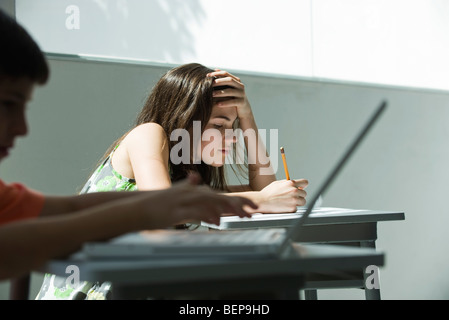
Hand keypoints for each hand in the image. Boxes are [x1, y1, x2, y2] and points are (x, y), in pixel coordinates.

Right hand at [139, 172, 257, 226]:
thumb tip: (194, 178)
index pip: (219, 195)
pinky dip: (207, 215)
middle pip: (220, 197)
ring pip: (211, 202)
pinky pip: (195, 212)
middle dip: (239, 203)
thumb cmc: (154, 203)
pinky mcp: (176, 210)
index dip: (236, 200)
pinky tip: (217, 221)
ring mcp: (183, 201)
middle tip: (255, 210)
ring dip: (228, 208)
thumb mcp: (173, 192)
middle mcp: (190, 194)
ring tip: (244, 215)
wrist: (135, 207)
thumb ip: (185, 185)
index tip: (250, 206)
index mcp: (192, 192)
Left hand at [207, 69, 252, 119]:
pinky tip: (217, 104)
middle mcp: (240, 86)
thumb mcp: (229, 88)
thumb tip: (213, 71)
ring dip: (220, 92)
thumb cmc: (233, 97)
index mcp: (236, 81)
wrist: (244, 109)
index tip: (207, 75)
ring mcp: (242, 94)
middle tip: (210, 84)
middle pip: (229, 80)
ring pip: (230, 91)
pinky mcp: (242, 102)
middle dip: (219, 81)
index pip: (226, 74)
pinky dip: (225, 103)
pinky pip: (233, 102)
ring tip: (211, 94)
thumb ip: (223, 81)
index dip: (217, 73)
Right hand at [257, 179, 307, 212]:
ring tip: (288, 202)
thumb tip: (295, 184)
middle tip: (291, 197)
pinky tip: (284, 206)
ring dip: (298, 202)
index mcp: (291, 183)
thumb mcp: (278, 183)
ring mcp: (294, 200)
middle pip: (304, 193)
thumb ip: (288, 183)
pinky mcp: (292, 208)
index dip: (303, 186)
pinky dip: (292, 209)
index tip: (301, 188)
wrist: (262, 202)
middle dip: (299, 195)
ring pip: (303, 201)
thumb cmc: (268, 193)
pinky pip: (296, 208)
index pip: (305, 182)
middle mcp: (294, 191)